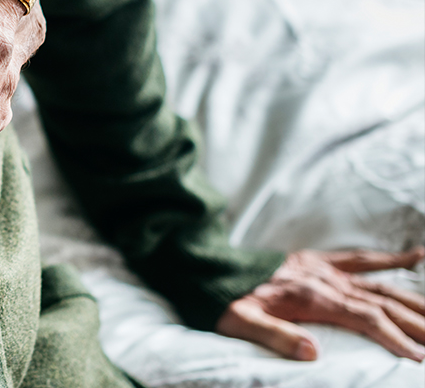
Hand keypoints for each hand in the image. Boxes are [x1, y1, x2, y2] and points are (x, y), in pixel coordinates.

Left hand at [217, 247, 424, 361]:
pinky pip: (361, 259)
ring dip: (414, 300)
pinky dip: (391, 258)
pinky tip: (419, 256)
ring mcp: (324, 269)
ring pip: (380, 284)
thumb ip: (275, 337)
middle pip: (382, 302)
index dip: (395, 338)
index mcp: (310, 296)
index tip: (419, 358)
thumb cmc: (226, 299)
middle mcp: (324, 280)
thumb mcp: (242, 322)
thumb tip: (313, 353)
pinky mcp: (318, 260)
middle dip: (417, 323)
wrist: (211, 266)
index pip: (366, 318)